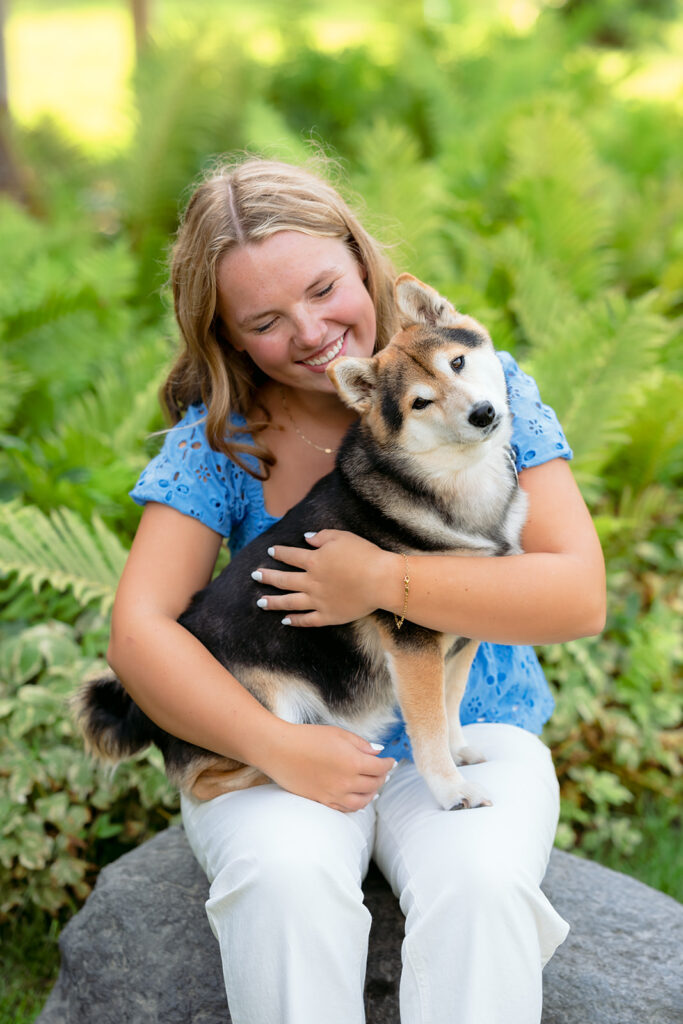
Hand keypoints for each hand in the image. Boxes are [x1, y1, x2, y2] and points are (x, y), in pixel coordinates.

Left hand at [253, 530, 398, 626]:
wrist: (381, 580)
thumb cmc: (364, 555)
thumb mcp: (342, 537)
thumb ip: (321, 536)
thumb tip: (306, 538)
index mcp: (314, 561)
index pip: (290, 556)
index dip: (279, 553)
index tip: (270, 552)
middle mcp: (311, 582)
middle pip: (283, 580)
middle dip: (267, 577)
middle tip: (254, 575)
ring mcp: (318, 601)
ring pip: (289, 602)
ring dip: (272, 602)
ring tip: (259, 602)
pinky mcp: (328, 615)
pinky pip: (307, 620)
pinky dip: (294, 621)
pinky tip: (285, 620)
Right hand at [262, 722, 394, 811]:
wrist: (280, 750)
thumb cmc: (308, 737)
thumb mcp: (339, 733)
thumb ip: (361, 744)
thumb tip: (377, 753)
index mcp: (353, 762)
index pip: (380, 768)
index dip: (389, 764)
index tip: (391, 760)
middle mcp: (347, 782)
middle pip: (374, 785)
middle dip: (382, 777)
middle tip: (384, 772)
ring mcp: (334, 794)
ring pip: (362, 801)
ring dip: (372, 794)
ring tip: (374, 788)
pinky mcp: (322, 801)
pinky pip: (345, 808)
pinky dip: (356, 805)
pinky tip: (358, 799)